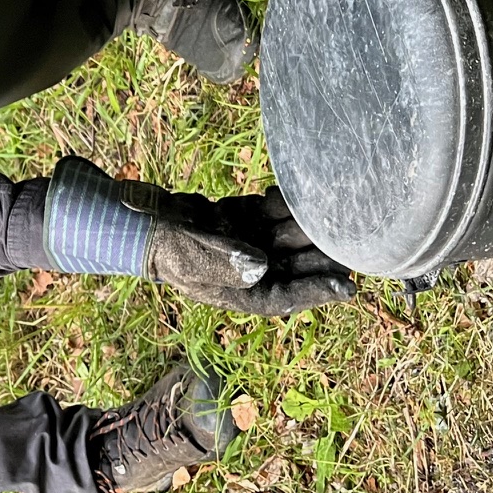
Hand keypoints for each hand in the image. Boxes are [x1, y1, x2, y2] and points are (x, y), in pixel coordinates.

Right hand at [147, 187, 355, 316]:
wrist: (145, 221)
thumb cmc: (165, 248)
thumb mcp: (192, 258)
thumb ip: (226, 262)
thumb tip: (260, 264)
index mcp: (242, 293)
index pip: (286, 298)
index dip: (318, 293)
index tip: (347, 289)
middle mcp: (253, 272)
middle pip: (297, 267)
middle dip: (319, 253)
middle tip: (347, 237)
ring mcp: (251, 245)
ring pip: (290, 238)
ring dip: (302, 224)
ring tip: (318, 207)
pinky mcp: (246, 220)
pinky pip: (273, 214)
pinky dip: (281, 204)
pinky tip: (282, 195)